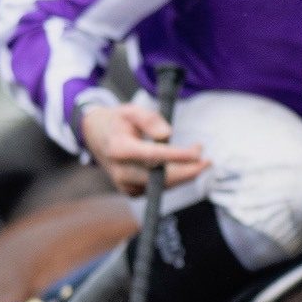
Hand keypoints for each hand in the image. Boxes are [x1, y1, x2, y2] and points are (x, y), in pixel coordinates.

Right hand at [79, 103, 207, 196]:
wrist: (95, 136)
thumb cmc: (117, 121)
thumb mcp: (131, 110)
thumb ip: (150, 119)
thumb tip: (167, 134)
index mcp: (119, 148)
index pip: (152, 155)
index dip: (177, 156)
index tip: (197, 154)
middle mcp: (120, 171)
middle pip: (160, 177)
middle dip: (188, 170)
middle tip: (206, 159)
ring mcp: (124, 184)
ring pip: (162, 185)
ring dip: (184, 174)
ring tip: (197, 158)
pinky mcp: (130, 191)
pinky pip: (157, 189)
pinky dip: (173, 180)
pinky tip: (181, 167)